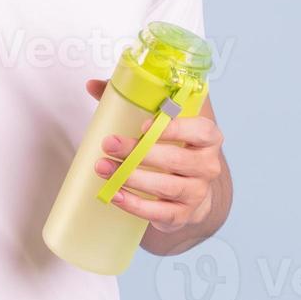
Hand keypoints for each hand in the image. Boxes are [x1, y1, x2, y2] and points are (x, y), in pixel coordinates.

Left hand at [85, 78, 223, 234]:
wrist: (190, 187)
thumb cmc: (173, 146)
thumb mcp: (161, 121)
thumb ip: (132, 99)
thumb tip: (93, 85)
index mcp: (208, 137)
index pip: (201, 130)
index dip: (174, 128)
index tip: (143, 126)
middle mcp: (207, 165)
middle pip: (175, 158)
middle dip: (139, 152)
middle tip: (109, 145)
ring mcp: (197, 192)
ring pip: (166, 186)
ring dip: (131, 177)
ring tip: (104, 168)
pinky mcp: (183, 214)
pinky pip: (159, 212)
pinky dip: (135, 204)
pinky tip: (116, 194)